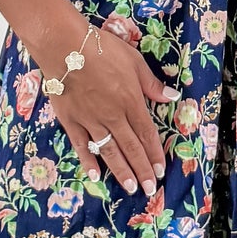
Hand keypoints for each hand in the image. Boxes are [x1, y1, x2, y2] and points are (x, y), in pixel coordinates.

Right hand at [34, 13, 178, 196]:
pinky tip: (95, 176)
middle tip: (150, 190)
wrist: (64, 47)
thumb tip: (172, 97)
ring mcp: (91, 121)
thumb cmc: (101, 49)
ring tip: (131, 188)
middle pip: (131, 148)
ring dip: (122, 171)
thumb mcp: (134, 61)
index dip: (155, 154)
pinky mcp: (71, 121)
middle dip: (142, 170)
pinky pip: (82, 146)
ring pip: (110, 151)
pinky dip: (88, 162)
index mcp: (131, 102)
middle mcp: (113, 116)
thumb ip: (151, 84)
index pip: (147, 134)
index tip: (161, 171)